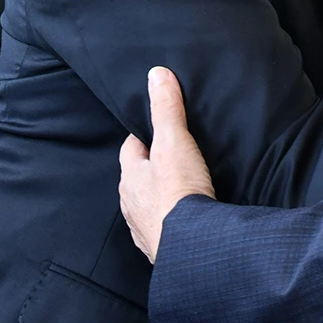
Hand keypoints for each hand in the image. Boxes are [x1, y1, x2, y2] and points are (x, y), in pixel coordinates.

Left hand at [118, 67, 216, 263]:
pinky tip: (186, 221)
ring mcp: (144, 229)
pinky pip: (162, 230)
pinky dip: (171, 223)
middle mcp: (131, 205)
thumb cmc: (178, 194)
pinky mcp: (161, 248)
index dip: (144, 136)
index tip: (157, 129)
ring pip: (148, 206)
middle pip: (138, 179)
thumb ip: (167, 109)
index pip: (131, 148)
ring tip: (181, 189)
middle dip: (151, 168)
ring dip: (160, 198)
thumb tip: (156, 73)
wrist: (192, 249)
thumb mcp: (174, 142)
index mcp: (130, 178)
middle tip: (172, 157)